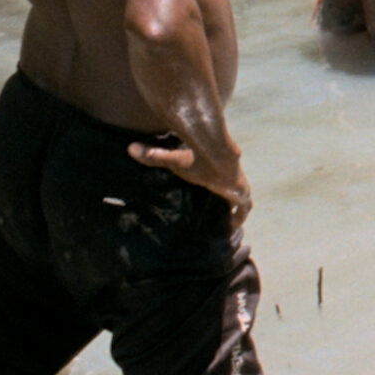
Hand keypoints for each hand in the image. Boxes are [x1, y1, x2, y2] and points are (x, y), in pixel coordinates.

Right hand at [129, 139, 252, 226]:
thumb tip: (130, 147)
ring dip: (238, 210)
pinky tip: (234, 227)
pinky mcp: (241, 194)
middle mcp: (230, 179)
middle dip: (232, 201)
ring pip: (243, 200)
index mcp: (218, 173)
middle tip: (224, 215)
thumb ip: (154, 155)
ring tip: (230, 225)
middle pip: (235, 192)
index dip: (220, 189)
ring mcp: (239, 186)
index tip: (216, 196)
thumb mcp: (173, 159)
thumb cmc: (195, 156)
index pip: (221, 181)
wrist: (215, 154)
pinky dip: (240, 216)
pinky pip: (244, 208)